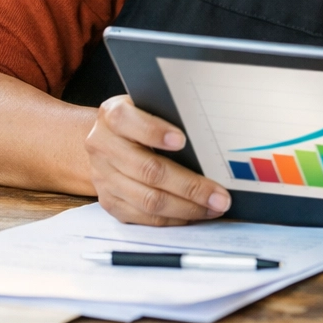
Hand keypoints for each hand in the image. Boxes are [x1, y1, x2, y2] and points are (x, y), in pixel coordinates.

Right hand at [85, 95, 231, 225]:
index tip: (182, 140)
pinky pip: (143, 216)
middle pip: (148, 170)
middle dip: (189, 186)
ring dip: (185, 207)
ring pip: (147, 199)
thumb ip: (170, 113)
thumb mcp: (150, 104)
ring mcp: (104, 177)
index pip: (131, 122)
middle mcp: (104, 146)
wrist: (106, 139)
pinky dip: (172, 218)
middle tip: (219, 195)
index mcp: (113, 115)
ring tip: (213, 208)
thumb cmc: (141, 117)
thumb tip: (206, 133)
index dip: (156, 132)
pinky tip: (194, 214)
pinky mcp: (110, 201)